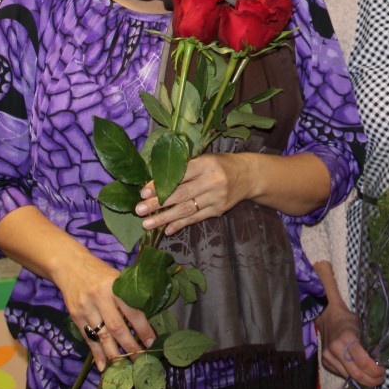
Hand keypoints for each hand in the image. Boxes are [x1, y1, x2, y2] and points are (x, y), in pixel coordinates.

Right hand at [53, 251, 154, 370]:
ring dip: (114, 353)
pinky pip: (88, 338)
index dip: (142, 329)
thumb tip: (146, 315)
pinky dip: (96, 353)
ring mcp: (86, 308)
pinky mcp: (75, 316)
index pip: (132, 311)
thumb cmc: (99, 272)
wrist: (69, 265)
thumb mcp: (116, 276)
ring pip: (102, 335)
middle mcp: (100, 297)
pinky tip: (103, 365)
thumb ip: (127, 294)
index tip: (151, 341)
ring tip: (125, 365)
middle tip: (140, 358)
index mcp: (115, 286)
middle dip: (130, 345)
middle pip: (117, 327)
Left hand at [134, 153, 250, 236]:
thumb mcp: (205, 159)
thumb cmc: (221, 164)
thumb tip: (157, 181)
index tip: (143, 192)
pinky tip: (167, 230)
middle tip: (139, 210)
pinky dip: (180, 224)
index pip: (179, 175)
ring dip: (165, 218)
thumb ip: (186, 168)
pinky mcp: (218, 210)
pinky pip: (196, 219)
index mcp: (206, 164)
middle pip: (180, 194)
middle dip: (157, 203)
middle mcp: (212, 181)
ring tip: (147, 224)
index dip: (160, 184)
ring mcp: (216, 198)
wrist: (248, 175)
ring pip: (186, 209)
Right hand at [317, 301, 385, 386]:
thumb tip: (380, 359)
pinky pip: (341, 374)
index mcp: (347, 337)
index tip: (383, 370)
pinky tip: (360, 372)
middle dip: (370, 380)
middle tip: (380, 378)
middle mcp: (336, 349)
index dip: (375, 370)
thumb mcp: (362, 326)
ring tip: (372, 377)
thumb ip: (369, 343)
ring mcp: (328, 357)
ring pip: (348, 377)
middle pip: (356, 374)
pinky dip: (352, 376)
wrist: (328, 317)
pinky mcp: (325, 362)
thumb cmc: (347, 320)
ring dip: (362, 380)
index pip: (363, 362)